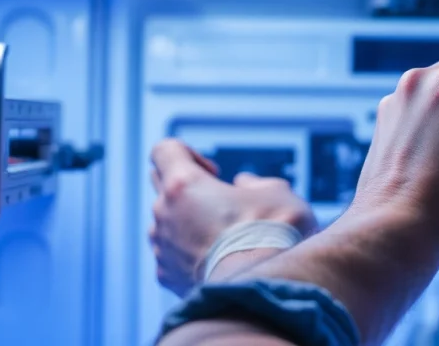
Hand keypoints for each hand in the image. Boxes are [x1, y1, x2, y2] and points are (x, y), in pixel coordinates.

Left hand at [149, 139, 317, 295]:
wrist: (265, 289)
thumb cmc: (271, 236)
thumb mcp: (277, 191)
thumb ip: (254, 183)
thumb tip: (244, 186)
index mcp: (183, 184)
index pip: (165, 150)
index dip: (189, 154)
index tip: (215, 172)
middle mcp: (164, 213)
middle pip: (161, 184)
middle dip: (188, 187)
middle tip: (220, 200)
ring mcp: (162, 247)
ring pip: (167, 222)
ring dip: (189, 222)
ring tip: (224, 236)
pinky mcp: (166, 276)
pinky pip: (172, 254)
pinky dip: (190, 252)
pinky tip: (219, 259)